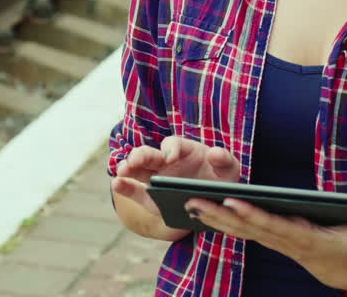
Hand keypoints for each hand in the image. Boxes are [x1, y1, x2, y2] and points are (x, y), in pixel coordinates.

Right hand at [112, 135, 240, 225]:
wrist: (213, 202)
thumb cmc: (221, 179)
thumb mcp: (229, 169)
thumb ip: (224, 159)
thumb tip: (214, 152)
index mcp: (183, 150)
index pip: (173, 144)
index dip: (171, 149)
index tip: (171, 158)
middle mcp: (165, 161)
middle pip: (149, 154)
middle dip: (140, 155)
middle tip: (135, 160)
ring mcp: (155, 178)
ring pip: (137, 169)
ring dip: (127, 168)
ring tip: (122, 171)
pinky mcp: (149, 197)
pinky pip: (134, 191)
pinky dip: (124, 187)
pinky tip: (117, 184)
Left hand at [185, 197, 346, 291]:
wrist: (340, 270)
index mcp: (299, 237)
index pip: (270, 224)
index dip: (250, 213)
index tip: (231, 200)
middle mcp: (280, 239)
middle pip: (245, 226)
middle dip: (219, 214)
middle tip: (193, 200)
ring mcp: (272, 240)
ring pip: (238, 229)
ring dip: (213, 217)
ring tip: (189, 203)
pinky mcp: (268, 238)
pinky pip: (240, 230)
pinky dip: (221, 221)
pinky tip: (202, 212)